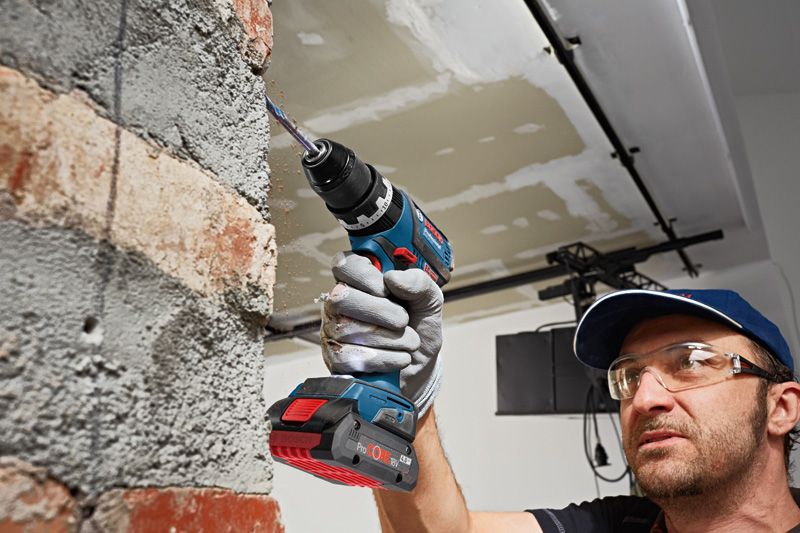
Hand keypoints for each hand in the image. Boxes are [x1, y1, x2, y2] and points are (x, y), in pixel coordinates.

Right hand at [320, 252, 443, 415]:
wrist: (420, 366)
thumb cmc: (418, 327)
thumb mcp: (429, 301)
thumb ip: (419, 283)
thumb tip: (393, 278)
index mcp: (360, 280)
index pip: (344, 265)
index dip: (364, 275)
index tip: (386, 288)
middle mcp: (340, 302)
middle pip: (342, 298)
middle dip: (380, 311)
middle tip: (403, 320)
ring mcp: (333, 330)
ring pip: (348, 329)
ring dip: (389, 338)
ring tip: (410, 342)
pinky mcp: (335, 359)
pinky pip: (349, 357)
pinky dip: (383, 359)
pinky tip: (399, 358)